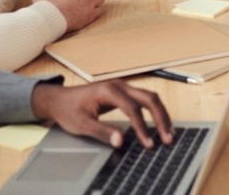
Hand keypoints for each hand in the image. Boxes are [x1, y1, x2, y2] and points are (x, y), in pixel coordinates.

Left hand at [32, 79, 172, 148]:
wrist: (60, 99)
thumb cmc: (69, 110)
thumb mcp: (82, 124)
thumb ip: (102, 132)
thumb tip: (121, 141)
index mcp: (109, 90)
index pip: (133, 108)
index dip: (142, 127)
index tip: (148, 143)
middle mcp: (120, 85)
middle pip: (148, 98)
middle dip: (160, 118)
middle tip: (168, 137)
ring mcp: (123, 87)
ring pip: (149, 97)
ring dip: (160, 114)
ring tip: (168, 132)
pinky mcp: (124, 92)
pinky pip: (144, 100)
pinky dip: (154, 111)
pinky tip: (158, 124)